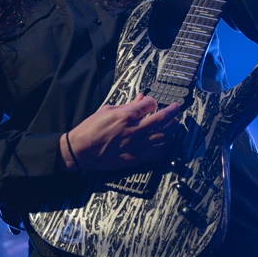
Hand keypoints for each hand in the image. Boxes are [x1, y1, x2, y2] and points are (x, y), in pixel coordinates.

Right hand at [62, 96, 180, 171]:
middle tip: (177, 108)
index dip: (153, 101)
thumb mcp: (107, 110)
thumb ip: (127, 104)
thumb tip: (141, 97)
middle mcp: (133, 130)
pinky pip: (156, 152)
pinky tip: (168, 140)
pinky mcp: (135, 158)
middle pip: (161, 119)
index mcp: (125, 116)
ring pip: (162, 136)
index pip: (149, 104)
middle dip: (172, 111)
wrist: (81, 150)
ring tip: (175, 123)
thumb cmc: (91, 128)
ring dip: (172, 128)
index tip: (152, 102)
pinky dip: (165, 145)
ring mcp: (135, 146)